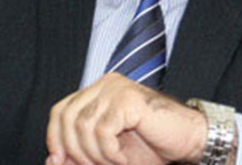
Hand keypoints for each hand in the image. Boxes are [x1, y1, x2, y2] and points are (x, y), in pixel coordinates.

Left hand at [45, 73, 206, 164]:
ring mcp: (117, 88)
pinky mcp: (128, 99)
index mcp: (98, 92)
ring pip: (84, 126)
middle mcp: (105, 85)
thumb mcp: (108, 155)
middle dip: (75, 151)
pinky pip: (103, 131)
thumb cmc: (154, 146)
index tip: (60, 160)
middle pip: (67, 118)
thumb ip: (80, 155)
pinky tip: (123, 159)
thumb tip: (52, 159)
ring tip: (114, 164)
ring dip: (95, 155)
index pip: (60, 110)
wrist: (190, 140)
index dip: (55, 137)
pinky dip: (110, 153)